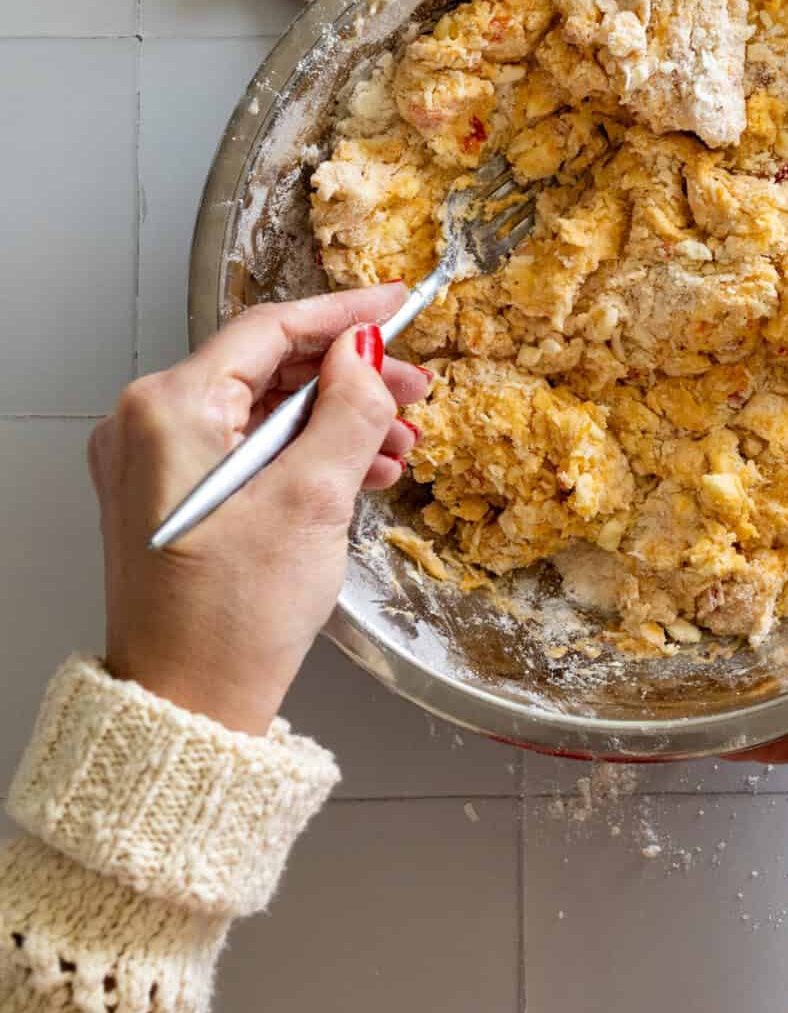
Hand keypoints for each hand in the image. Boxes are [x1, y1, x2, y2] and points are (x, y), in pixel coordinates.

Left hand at [88, 287, 430, 736]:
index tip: (396, 304)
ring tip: (399, 446)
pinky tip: (361, 473)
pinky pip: (247, 452)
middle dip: (348, 379)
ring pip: (262, 412)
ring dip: (335, 422)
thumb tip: (366, 351)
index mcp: (167, 408)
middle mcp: (147, 424)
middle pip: (265, 369)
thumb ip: (347, 410)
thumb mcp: (313, 499)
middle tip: (414, 391)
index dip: (343, 313)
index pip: (268, 329)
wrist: (188, 708)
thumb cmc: (233, 616)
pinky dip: (305, 456)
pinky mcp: (171, 499)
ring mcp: (154, 464)